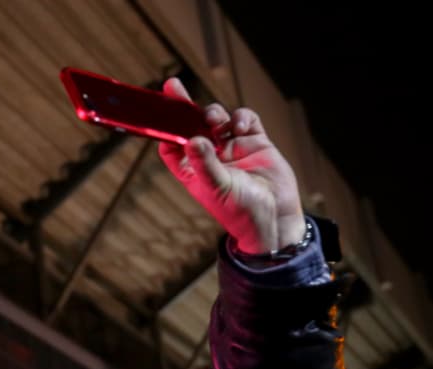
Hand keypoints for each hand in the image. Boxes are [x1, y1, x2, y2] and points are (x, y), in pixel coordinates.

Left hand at [157, 78, 304, 254]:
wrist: (275, 218)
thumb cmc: (240, 211)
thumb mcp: (217, 188)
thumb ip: (205, 164)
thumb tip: (192, 140)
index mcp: (193, 171)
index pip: (172, 146)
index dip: (164, 130)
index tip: (157, 112)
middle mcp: (210, 157)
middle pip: (191, 125)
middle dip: (183, 107)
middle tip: (173, 86)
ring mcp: (232, 147)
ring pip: (217, 119)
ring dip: (213, 113)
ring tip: (213, 119)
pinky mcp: (255, 142)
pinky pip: (245, 120)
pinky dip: (241, 117)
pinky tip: (240, 125)